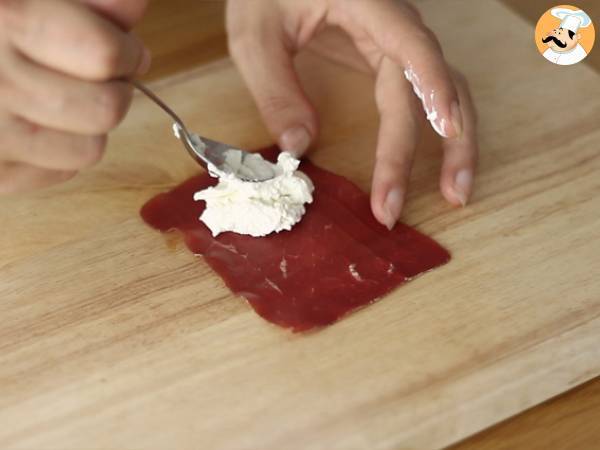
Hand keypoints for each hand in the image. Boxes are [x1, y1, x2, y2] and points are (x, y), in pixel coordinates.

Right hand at [0, 0, 149, 192]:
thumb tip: (133, 4)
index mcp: (1, 20)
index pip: (104, 54)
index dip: (126, 51)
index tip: (125, 49)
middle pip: (105, 108)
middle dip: (115, 89)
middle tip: (100, 75)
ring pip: (89, 149)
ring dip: (88, 123)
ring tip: (62, 98)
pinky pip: (58, 172)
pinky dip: (60, 150)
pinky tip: (33, 122)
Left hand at [227, 0, 477, 227]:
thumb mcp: (255, 34)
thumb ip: (274, 88)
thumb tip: (298, 147)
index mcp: (368, 5)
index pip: (413, 46)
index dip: (435, 86)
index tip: (446, 130)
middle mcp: (396, 23)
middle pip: (434, 83)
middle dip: (432, 146)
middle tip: (411, 204)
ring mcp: (399, 40)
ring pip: (448, 89)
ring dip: (457, 141)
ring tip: (455, 192)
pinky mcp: (393, 56)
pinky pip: (426, 92)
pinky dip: (437, 129)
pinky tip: (436, 163)